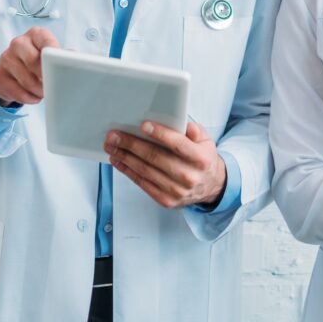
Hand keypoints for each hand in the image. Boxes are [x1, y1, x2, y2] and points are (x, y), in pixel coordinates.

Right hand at [0, 27, 58, 105]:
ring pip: (26, 80)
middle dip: (46, 77)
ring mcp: (5, 58)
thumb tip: (73, 57)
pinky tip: (34, 96)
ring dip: (39, 91)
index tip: (59, 68)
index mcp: (36, 34)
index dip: (54, 57)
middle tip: (53, 85)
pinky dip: (29, 98)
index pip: (47, 42)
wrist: (15, 70)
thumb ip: (64, 55)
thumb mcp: (53, 53)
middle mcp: (18, 43)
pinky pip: (17, 92)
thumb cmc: (40, 59)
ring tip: (45, 92)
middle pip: (33, 61)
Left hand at [104, 120, 226, 209]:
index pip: (178, 144)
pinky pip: (142, 184)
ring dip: (125, 157)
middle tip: (115, 135)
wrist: (210, 186)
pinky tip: (119, 161)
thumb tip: (177, 121)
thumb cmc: (203, 158)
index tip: (143, 125)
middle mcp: (189, 176)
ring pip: (145, 171)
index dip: (160, 134)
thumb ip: (193, 129)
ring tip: (111, 146)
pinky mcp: (166, 200)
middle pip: (155, 157)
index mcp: (200, 159)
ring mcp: (176, 191)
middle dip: (131, 144)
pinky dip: (128, 171)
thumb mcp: (206, 140)